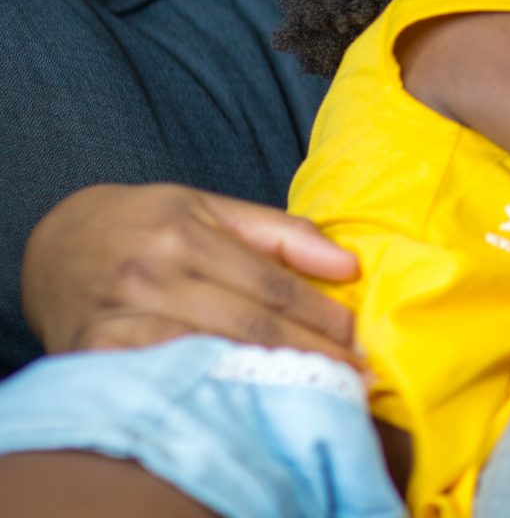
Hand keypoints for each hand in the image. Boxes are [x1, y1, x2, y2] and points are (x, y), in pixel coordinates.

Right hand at [21, 184, 362, 367]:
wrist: (55, 244)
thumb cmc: (145, 224)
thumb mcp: (209, 208)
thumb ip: (281, 233)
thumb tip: (348, 265)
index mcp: (186, 234)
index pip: (271, 285)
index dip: (320, 315)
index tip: (356, 338)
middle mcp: (153, 273)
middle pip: (249, 324)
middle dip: (308, 353)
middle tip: (349, 374)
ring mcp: (120, 314)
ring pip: (210, 353)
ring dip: (267, 377)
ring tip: (312, 391)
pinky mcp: (94, 350)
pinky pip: (163, 375)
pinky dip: (208, 388)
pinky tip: (246, 399)